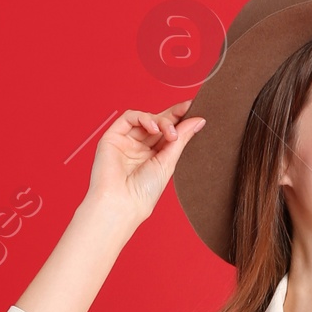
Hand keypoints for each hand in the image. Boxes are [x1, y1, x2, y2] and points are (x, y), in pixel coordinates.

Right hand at [86, 104, 203, 222]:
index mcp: (154, 157)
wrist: (122, 203)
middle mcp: (139, 148)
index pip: (167, 132)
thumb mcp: (168, 163)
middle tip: (187, 109)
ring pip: (145, 118)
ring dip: (161, 120)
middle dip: (173, 115)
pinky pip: (129, 118)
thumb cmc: (144, 192)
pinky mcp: (113, 137)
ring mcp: (126, 141)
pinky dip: (143, 118)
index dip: (180, 120)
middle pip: (157, 123)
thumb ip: (181, 139)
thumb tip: (198, 121)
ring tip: (170, 133)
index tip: (195, 109)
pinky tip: (154, 128)